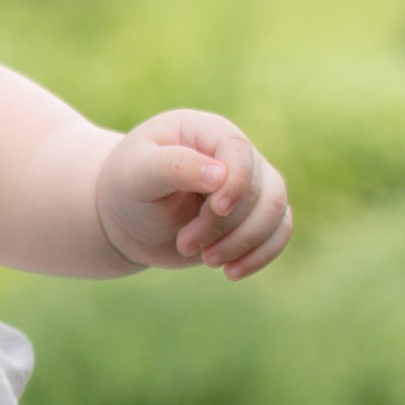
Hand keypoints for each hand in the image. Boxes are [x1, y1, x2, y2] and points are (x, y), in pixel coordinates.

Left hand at [96, 109, 291, 278]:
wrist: (125, 219)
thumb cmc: (126, 188)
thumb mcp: (138, 174)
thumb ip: (176, 167)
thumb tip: (221, 175)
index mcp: (206, 131)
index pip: (238, 150)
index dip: (236, 182)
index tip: (216, 210)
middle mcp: (233, 154)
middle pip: (258, 188)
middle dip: (225, 225)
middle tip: (185, 245)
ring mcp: (247, 185)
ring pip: (274, 211)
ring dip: (244, 243)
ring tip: (206, 260)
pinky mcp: (251, 216)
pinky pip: (279, 231)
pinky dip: (262, 254)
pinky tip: (232, 273)